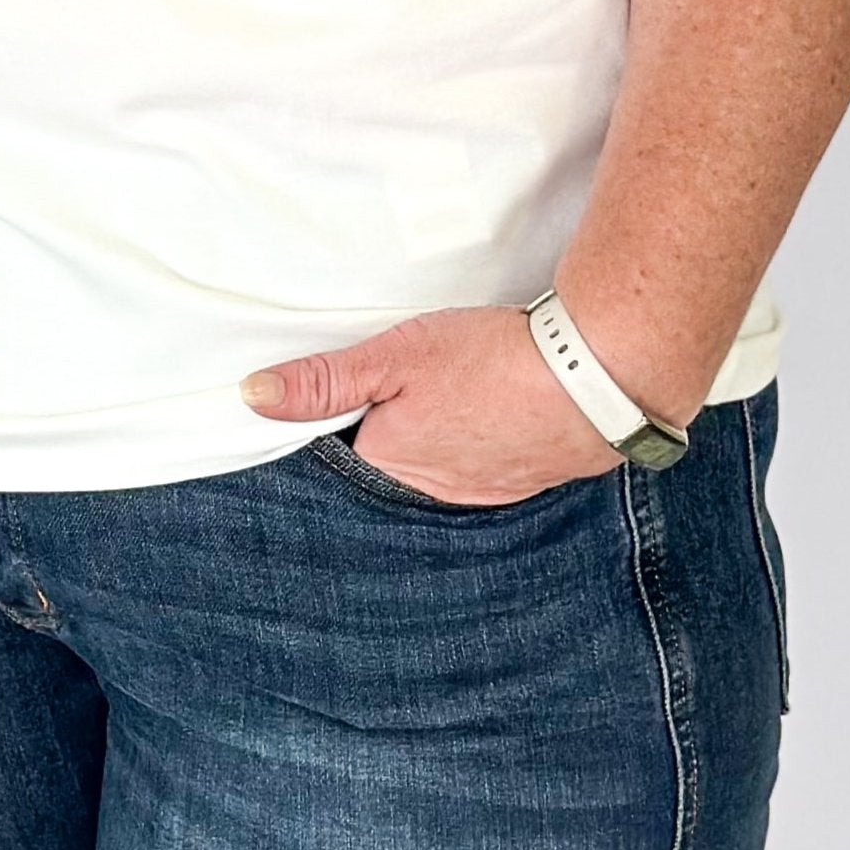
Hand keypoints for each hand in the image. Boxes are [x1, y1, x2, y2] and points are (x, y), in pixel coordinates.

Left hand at [241, 305, 621, 508]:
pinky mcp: (528, 482)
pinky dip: (484, 445)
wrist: (597, 379)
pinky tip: (491, 416)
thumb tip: (252, 396)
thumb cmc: (491, 362)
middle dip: (393, 432)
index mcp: (390, 464)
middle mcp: (433, 493)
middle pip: (394, 463)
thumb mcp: (396, 355)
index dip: (344, 419)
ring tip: (451, 400)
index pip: (344, 450)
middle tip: (409, 388)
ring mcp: (486, 493)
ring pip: (443, 467)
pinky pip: (488, 468)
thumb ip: (325, 380)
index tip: (351, 393)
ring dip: (442, 439)